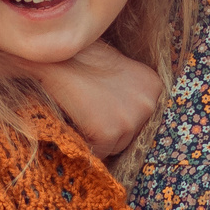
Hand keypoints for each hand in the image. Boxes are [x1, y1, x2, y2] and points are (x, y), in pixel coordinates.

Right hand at [16, 39, 162, 157]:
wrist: (55, 55)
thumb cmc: (80, 58)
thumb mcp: (116, 70)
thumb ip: (127, 91)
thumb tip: (122, 112)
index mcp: (153, 85)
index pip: (141, 119)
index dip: (118, 116)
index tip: (101, 106)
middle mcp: (149, 104)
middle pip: (131, 136)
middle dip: (110, 129)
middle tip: (88, 110)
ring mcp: (131, 120)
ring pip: (115, 146)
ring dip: (98, 138)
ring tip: (82, 113)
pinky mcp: (109, 133)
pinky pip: (98, 153)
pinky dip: (85, 145)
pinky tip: (76, 122)